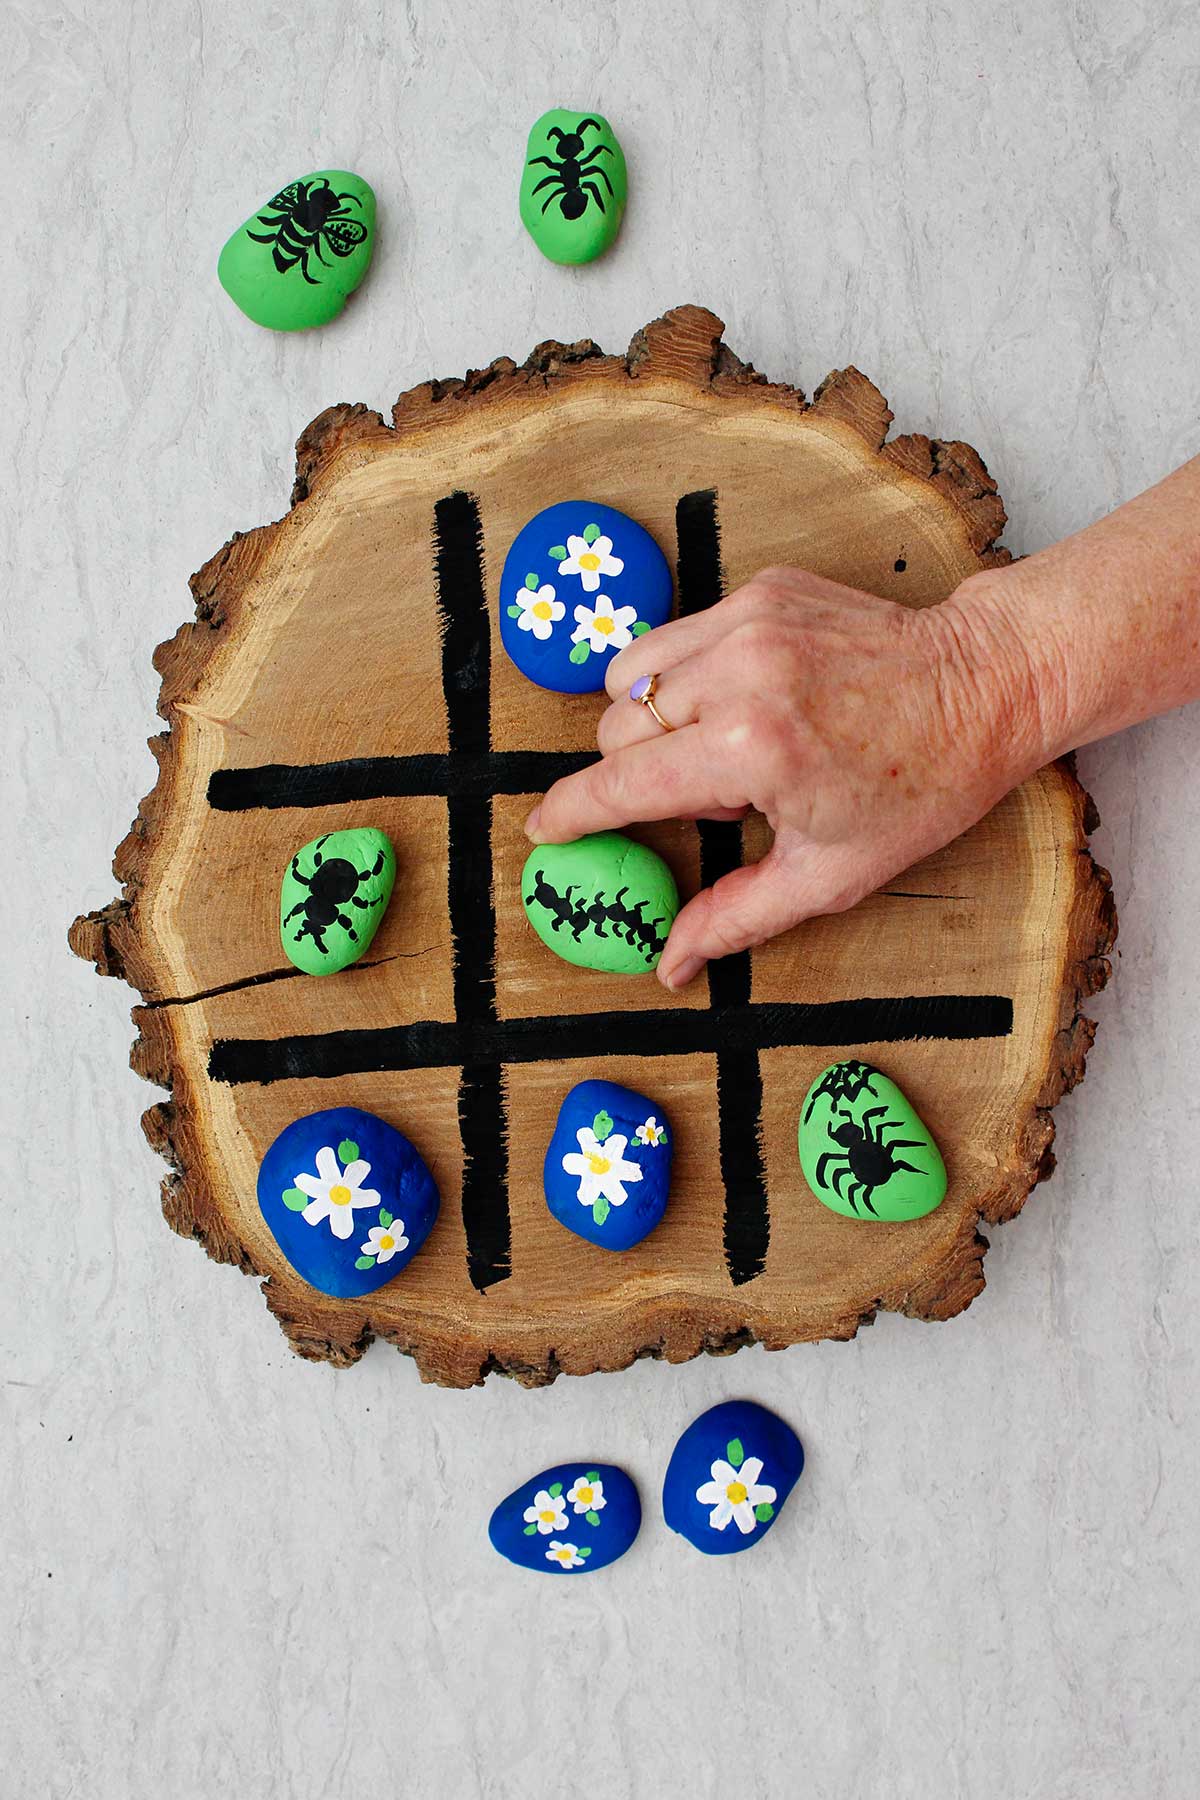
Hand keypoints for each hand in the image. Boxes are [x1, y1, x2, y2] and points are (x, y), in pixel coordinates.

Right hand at [523, 566, 1044, 987]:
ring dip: (655, 719)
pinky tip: (752, 698)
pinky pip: (677, 637)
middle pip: (617, 729)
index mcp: (752, 750)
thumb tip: (669, 966)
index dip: (572, 814)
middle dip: (640, 772)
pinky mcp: (761, 589)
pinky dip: (689, 675)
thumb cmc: (920, 787)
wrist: (985, 682)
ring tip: (728, 743)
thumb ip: (733, 917)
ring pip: (633, 675)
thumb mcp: (828, 875)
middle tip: (718, 795)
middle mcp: (737, 673)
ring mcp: (747, 620)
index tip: (545, 831)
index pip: (620, 783)